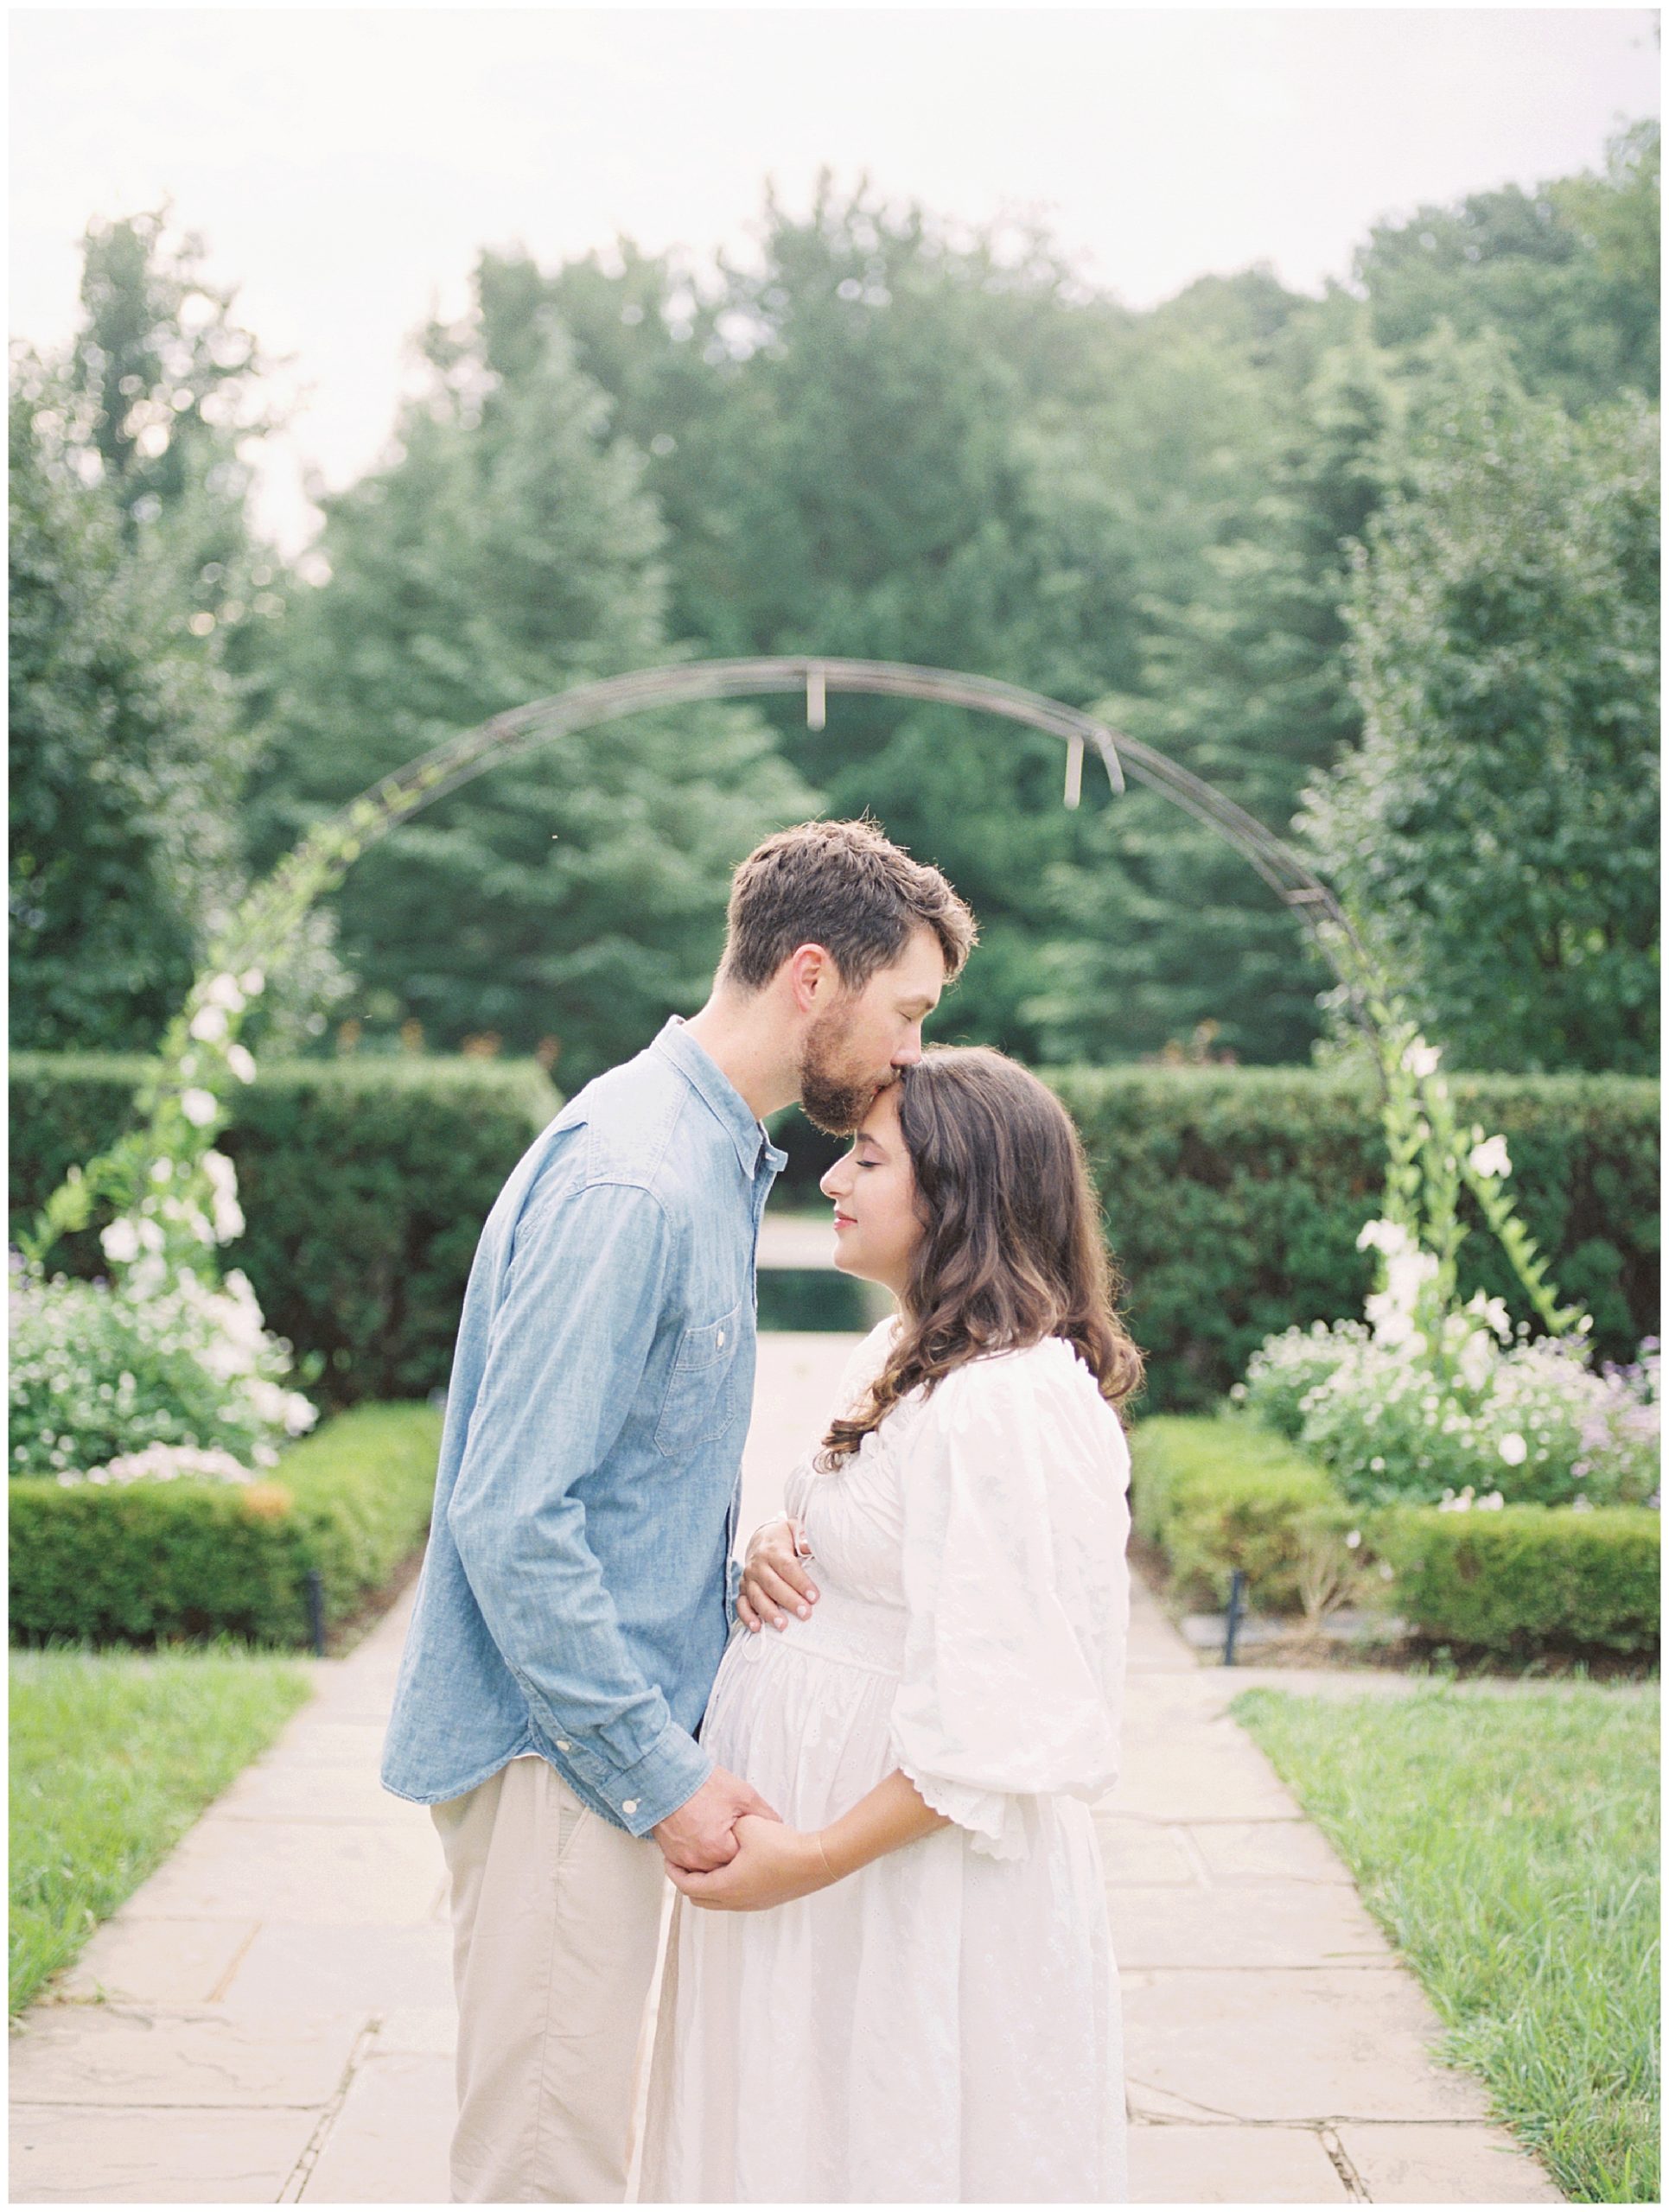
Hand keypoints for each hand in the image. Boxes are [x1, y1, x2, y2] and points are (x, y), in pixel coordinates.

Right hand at [653, 1766, 780, 1873]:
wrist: (670, 1777)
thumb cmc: (701, 1784)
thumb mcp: (743, 1795)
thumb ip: (765, 1814)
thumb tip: (778, 1826)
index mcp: (718, 1848)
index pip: (743, 1864)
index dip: (750, 1851)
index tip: (752, 1844)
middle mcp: (698, 1859)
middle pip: (725, 1871)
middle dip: (733, 1858)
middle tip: (737, 1840)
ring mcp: (683, 1859)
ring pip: (707, 1871)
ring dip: (716, 1860)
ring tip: (721, 1840)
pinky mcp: (671, 1855)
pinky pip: (690, 1866)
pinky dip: (699, 1858)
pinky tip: (706, 1842)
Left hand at [667, 1814, 832, 1911]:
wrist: (816, 1862)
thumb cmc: (782, 1846)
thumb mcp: (747, 1826)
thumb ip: (727, 1826)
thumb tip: (718, 1826)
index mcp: (726, 1886)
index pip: (688, 1886)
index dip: (674, 1872)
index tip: (668, 1859)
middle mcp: (736, 1901)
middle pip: (699, 1899)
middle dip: (688, 1880)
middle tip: (684, 1862)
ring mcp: (751, 1904)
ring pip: (717, 1900)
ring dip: (707, 1884)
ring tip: (708, 1862)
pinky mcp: (765, 1901)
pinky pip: (734, 1898)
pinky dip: (724, 1885)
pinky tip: (734, 1865)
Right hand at [737, 1514, 818, 1633]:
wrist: (761, 1538)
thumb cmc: (783, 1538)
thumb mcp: (794, 1530)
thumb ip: (804, 1537)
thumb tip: (809, 1546)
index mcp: (773, 1550)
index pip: (787, 1567)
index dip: (801, 1582)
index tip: (814, 1597)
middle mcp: (758, 1565)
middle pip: (773, 1584)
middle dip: (789, 1601)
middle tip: (805, 1614)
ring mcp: (748, 1578)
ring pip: (757, 1597)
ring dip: (769, 1612)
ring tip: (783, 1625)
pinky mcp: (742, 1589)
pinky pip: (741, 1604)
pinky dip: (747, 1617)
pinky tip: (757, 1627)